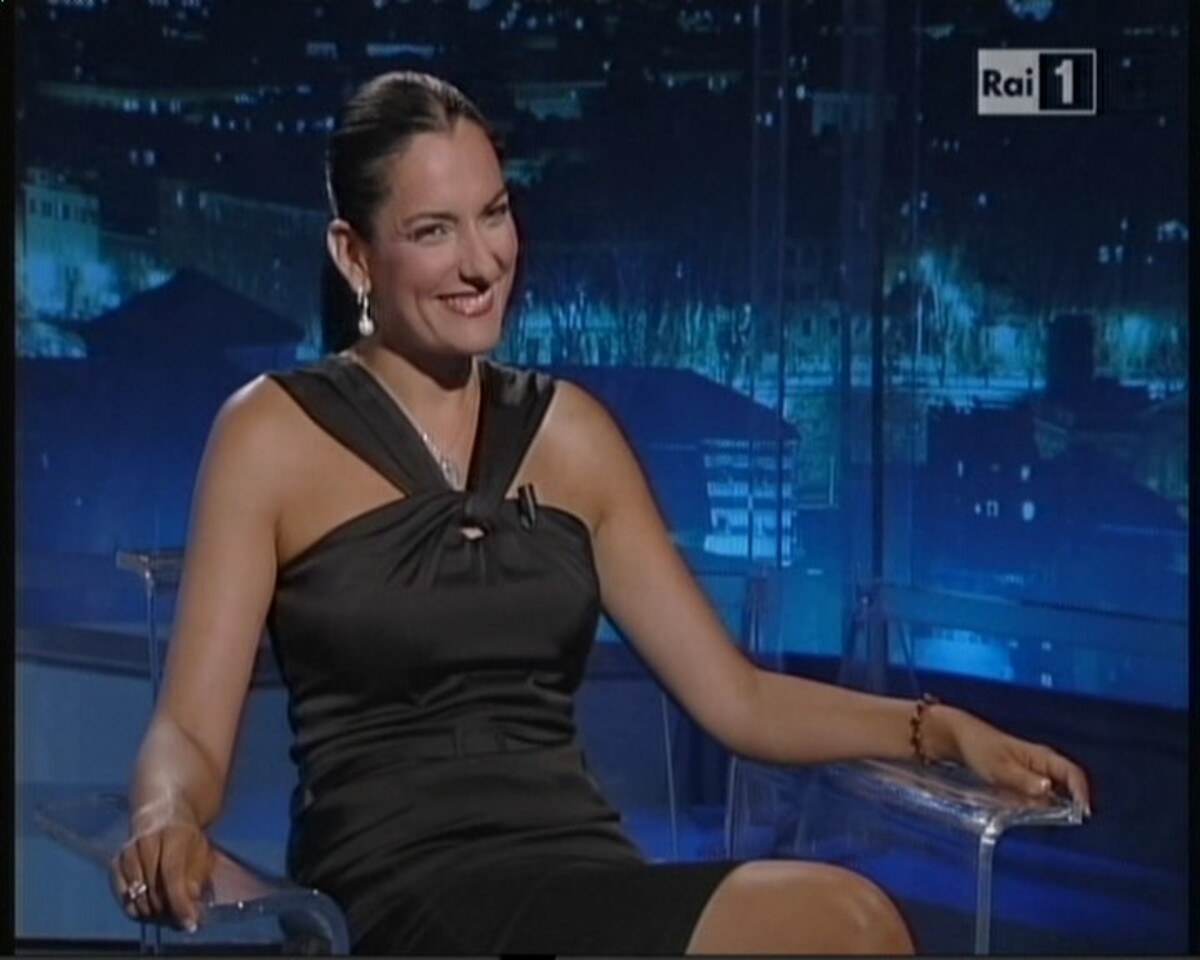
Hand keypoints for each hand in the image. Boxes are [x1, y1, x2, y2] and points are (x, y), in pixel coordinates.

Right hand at [108, 801, 214, 932]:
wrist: (162, 815)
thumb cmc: (187, 839)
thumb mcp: (202, 852)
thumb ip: (198, 878)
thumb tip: (191, 905)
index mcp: (174, 834)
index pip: (173, 874)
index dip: (180, 902)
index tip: (189, 922)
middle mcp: (146, 842)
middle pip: (153, 889)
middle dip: (169, 910)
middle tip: (181, 918)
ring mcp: (127, 852)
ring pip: (137, 896)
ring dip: (153, 912)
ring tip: (168, 912)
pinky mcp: (115, 863)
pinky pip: (123, 897)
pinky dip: (137, 908)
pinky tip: (150, 906)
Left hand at [932, 705, 1091, 816]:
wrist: (961, 738)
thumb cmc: (980, 748)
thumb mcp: (1000, 767)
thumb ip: (1022, 779)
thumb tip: (1047, 789)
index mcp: (1042, 756)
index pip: (1073, 773)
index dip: (1082, 793)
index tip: (1082, 813)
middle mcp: (1044, 763)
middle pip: (1069, 785)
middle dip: (1073, 804)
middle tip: (1068, 824)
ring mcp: (1036, 771)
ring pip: (1057, 792)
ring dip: (1058, 807)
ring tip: (1051, 823)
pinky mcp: (1026, 779)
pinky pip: (1042, 794)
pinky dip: (1042, 805)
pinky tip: (1034, 814)